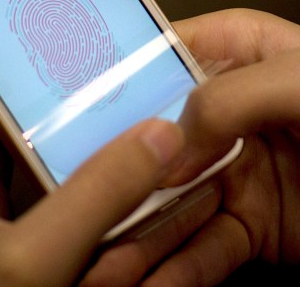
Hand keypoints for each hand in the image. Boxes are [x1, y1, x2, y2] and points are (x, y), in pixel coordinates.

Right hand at [85, 9, 299, 284]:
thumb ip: (234, 95)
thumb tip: (172, 135)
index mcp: (242, 55)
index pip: (158, 56)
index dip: (110, 80)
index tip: (67, 108)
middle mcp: (229, 115)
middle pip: (148, 142)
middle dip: (108, 177)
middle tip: (68, 202)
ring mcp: (236, 175)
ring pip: (164, 204)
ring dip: (127, 234)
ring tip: (91, 258)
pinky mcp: (252, 230)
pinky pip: (197, 251)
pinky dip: (164, 269)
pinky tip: (133, 279)